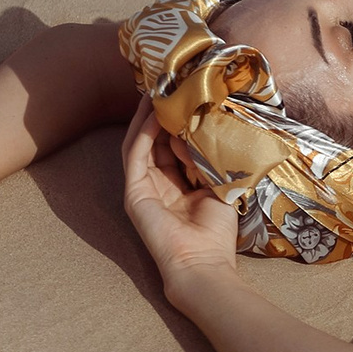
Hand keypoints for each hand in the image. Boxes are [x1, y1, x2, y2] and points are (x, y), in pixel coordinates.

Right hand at [120, 103, 242, 300]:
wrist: (202, 265)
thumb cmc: (215, 234)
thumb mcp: (218, 188)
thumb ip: (210, 161)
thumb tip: (206, 131)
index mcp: (177, 185)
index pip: (173, 147)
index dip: (178, 123)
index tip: (187, 98)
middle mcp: (157, 185)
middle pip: (154, 142)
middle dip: (159, 114)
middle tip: (168, 86)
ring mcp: (142, 189)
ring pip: (140, 144)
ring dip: (146, 118)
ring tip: (156, 92)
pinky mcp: (134, 193)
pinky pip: (136, 156)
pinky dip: (144, 134)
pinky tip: (154, 115)